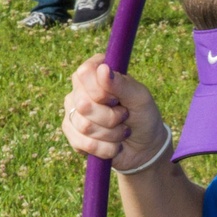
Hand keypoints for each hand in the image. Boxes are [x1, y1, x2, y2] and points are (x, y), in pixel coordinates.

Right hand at [63, 54, 166, 171]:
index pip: (85, 73)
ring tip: (121, 132)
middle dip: (111, 118)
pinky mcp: (71, 133)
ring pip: (84, 126)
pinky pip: (82, 143)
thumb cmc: (143, 116)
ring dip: (111, 135)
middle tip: (123, 117)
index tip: (117, 99)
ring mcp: (73, 110)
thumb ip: (121, 83)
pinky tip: (112, 145)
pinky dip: (104, 148)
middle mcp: (80, 89)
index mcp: (95, 72)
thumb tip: (102, 69)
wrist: (144, 147)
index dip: (102, 91)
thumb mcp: (139, 98)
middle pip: (84, 104)